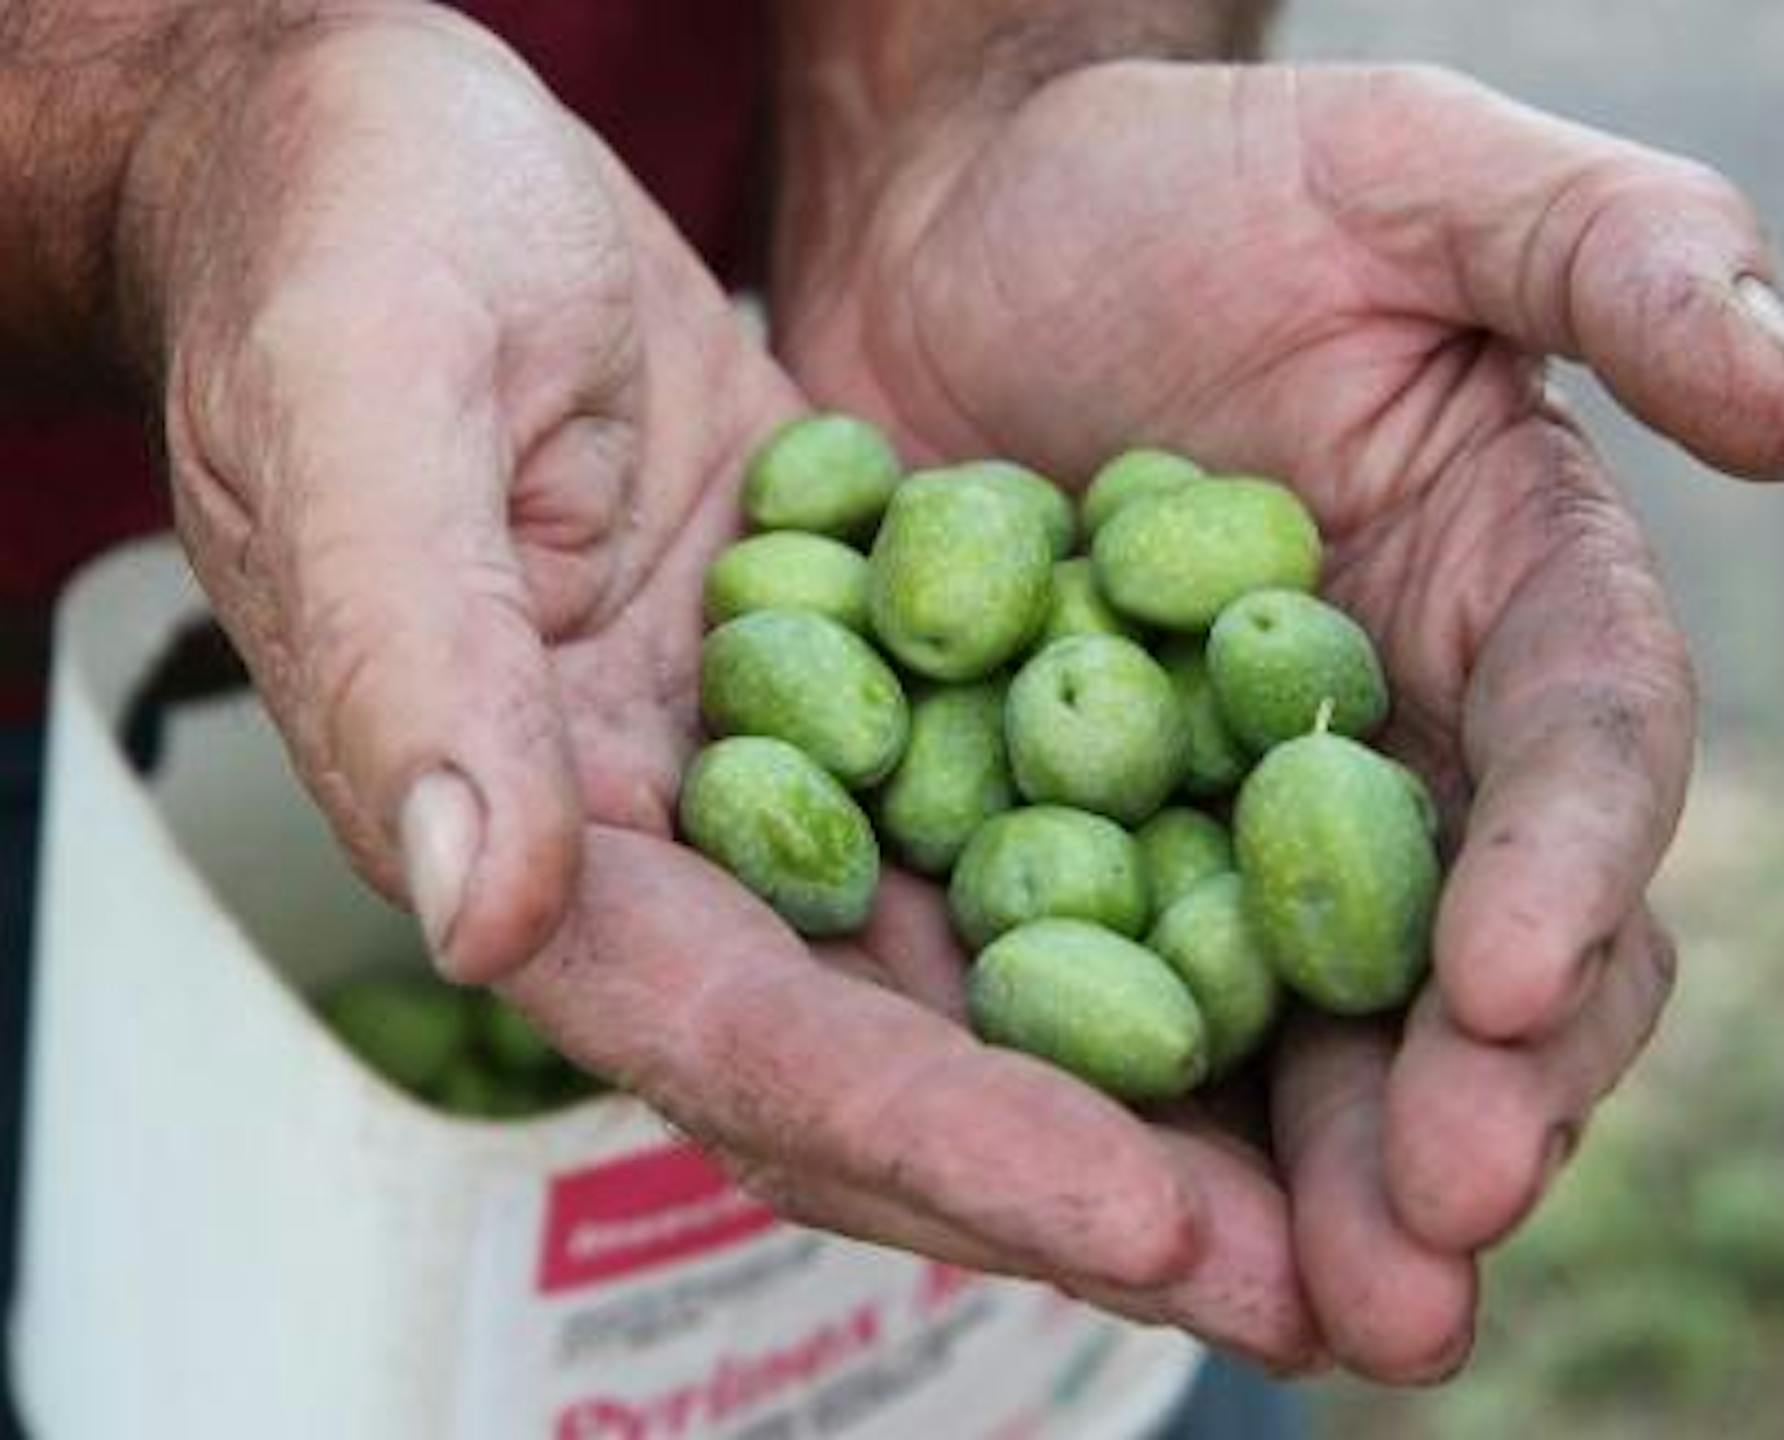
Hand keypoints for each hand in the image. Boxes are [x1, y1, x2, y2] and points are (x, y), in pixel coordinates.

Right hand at [135, 13, 1282, 1356]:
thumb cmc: (352, 233)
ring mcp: (770, 774)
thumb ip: (414, 658)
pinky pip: (1015, 822)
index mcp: (521, 826)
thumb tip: (480, 912)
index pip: (742, 1036)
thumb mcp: (363, 400)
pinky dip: (1148, 897)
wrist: (399, 143)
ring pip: (976, 976)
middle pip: (886, 1064)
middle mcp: (655, 847)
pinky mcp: (863, 683)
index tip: (1145, 1218)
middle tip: (1315, 1285)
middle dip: (1091, 1183)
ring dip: (1157, 1087)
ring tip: (1352, 1180)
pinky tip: (1303, 943)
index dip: (940, 1137)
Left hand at [773, 61, 1783, 1379]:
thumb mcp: (1406, 170)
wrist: (956, 228)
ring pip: (1294, 1039)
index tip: (1516, 989)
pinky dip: (1096, 1119)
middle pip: (1455, 964)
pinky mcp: (1058, 865)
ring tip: (1291, 1317)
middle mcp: (1394, 753)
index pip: (1574, 757)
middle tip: (1421, 1260)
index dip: (1564, 873)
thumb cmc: (1186, 184)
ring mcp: (1225, 830)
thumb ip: (1614, 255)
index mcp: (1506, 609)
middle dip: (1455, 1113)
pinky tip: (1082, 1222)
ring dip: (1299, 1187)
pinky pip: (1092, 1011)